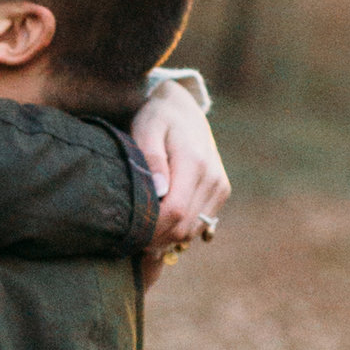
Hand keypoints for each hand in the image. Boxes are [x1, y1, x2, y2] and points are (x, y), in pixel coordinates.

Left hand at [131, 81, 229, 252]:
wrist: (184, 110)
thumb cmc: (157, 119)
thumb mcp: (147, 130)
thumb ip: (152, 159)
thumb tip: (159, 191)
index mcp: (194, 163)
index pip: (175, 212)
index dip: (151, 230)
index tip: (129, 231)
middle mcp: (213, 177)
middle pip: (184, 227)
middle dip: (155, 239)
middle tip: (129, 234)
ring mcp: (220, 186)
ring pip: (192, 231)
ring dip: (167, 237)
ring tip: (142, 227)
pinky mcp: (221, 191)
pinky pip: (200, 225)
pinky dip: (179, 230)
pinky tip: (159, 222)